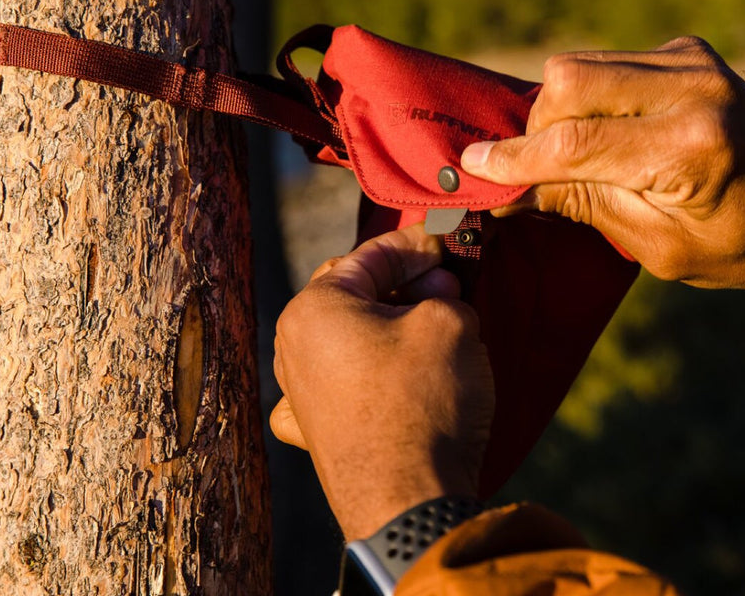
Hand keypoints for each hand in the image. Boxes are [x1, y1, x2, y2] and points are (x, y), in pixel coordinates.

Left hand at [269, 225, 493, 539]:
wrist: (410, 502)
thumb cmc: (425, 402)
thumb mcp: (451, 323)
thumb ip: (444, 292)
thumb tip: (438, 295)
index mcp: (313, 309)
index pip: (370, 257)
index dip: (416, 246)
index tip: (446, 242)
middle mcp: (292, 348)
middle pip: (353, 296)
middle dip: (402, 285)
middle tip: (448, 286)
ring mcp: (298, 395)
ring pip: (348, 339)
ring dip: (390, 328)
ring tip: (435, 330)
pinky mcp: (315, 435)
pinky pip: (339, 386)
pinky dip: (365, 373)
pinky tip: (385, 377)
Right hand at [461, 37, 744, 289]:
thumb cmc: (740, 247)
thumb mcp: (659, 246)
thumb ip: (583, 204)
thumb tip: (507, 188)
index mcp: (691, 146)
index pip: (574, 142)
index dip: (514, 157)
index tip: (471, 168)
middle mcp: (694, 88)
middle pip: (567, 81)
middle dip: (535, 128)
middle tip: (534, 172)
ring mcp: (692, 60)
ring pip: (581, 64)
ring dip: (560, 111)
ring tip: (573, 159)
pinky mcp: (689, 51)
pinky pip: (607, 61)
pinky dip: (589, 97)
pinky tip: (607, 135)